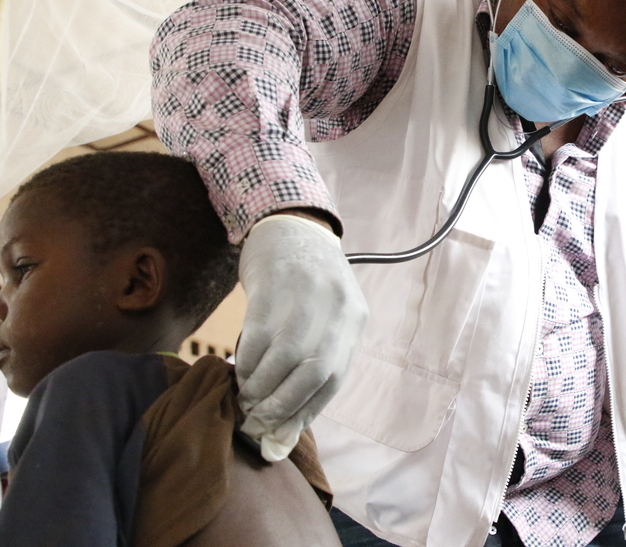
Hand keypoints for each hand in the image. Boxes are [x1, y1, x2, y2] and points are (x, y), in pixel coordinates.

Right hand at [236, 214, 367, 460]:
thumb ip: (318, 354)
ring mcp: (305, 296)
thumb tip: (290, 417)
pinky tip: (239, 371)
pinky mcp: (272, 288)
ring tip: (246, 397)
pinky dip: (246, 363)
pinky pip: (258, 338)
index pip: (335, 377)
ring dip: (260, 388)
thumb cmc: (307, 280)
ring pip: (284, 359)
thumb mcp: (329, 312)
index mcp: (355, 318)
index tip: (283, 431)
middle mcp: (336, 308)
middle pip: (313, 372)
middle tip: (259, 420)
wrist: (290, 225)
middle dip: (283, 405)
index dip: (307, 409)